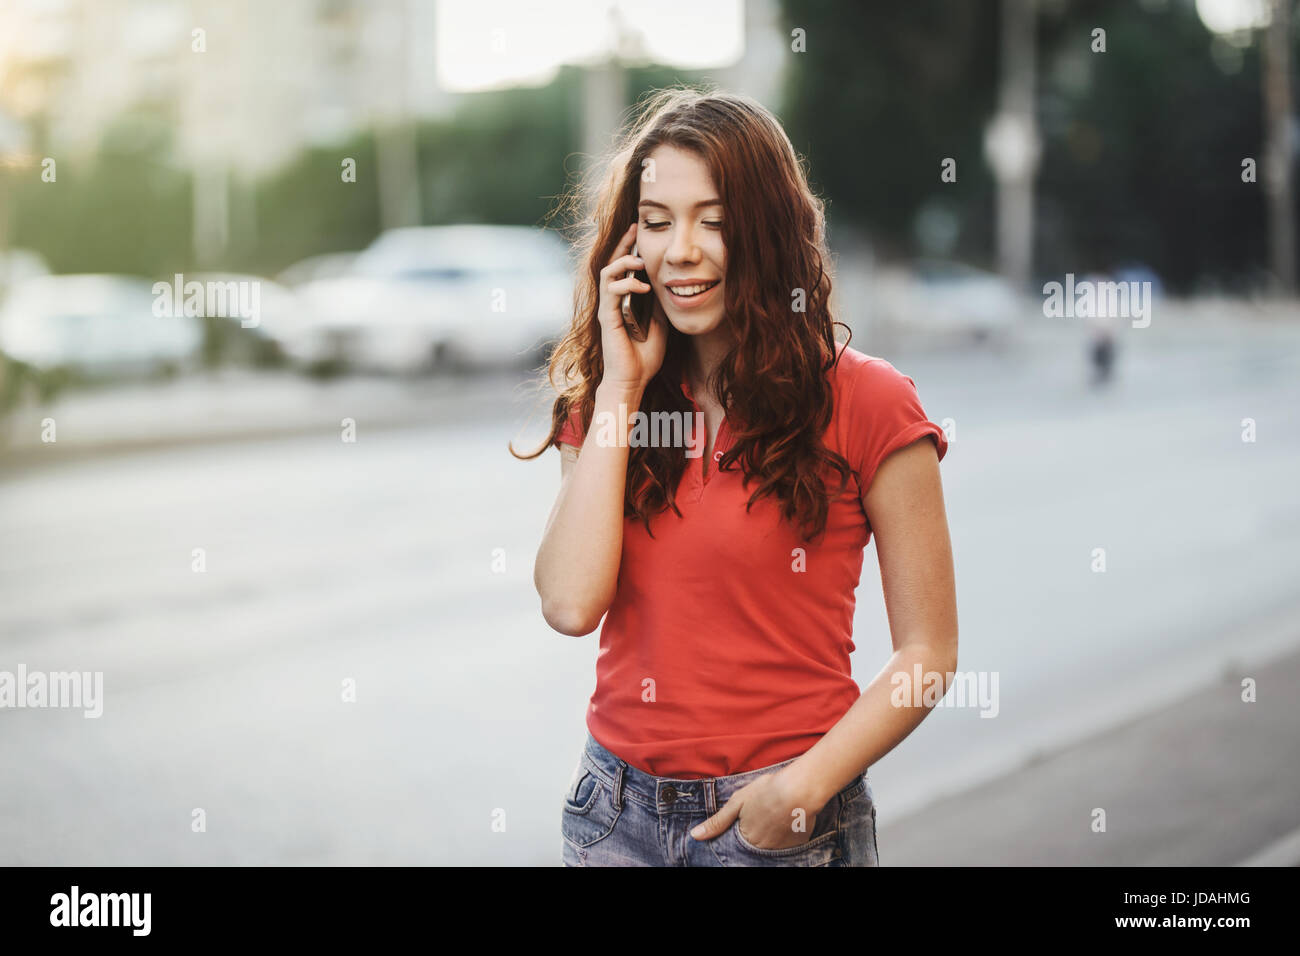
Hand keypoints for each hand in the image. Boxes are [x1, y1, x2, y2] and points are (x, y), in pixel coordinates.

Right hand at [597, 222, 667, 393]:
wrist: (633, 380)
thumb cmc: (645, 356)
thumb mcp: (659, 323)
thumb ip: (658, 304)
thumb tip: (665, 284)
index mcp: (624, 300)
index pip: (624, 267)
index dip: (631, 248)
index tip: (641, 232)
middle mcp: (613, 301)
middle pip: (612, 263)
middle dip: (624, 244)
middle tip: (635, 229)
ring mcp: (608, 308)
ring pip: (607, 273)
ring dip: (624, 262)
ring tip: (641, 261)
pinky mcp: (607, 317)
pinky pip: (611, 292)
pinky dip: (627, 284)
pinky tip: (643, 286)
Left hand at [689, 770, 824, 850]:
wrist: (799, 790)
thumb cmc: (766, 791)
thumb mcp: (737, 802)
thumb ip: (717, 821)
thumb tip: (695, 836)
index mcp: (745, 837)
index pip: (737, 842)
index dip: (742, 830)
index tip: (746, 821)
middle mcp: (761, 848)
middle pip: (754, 845)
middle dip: (756, 833)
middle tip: (763, 816)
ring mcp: (780, 849)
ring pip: (770, 845)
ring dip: (770, 834)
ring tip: (775, 816)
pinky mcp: (797, 845)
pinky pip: (787, 844)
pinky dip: (786, 834)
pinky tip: (787, 819)